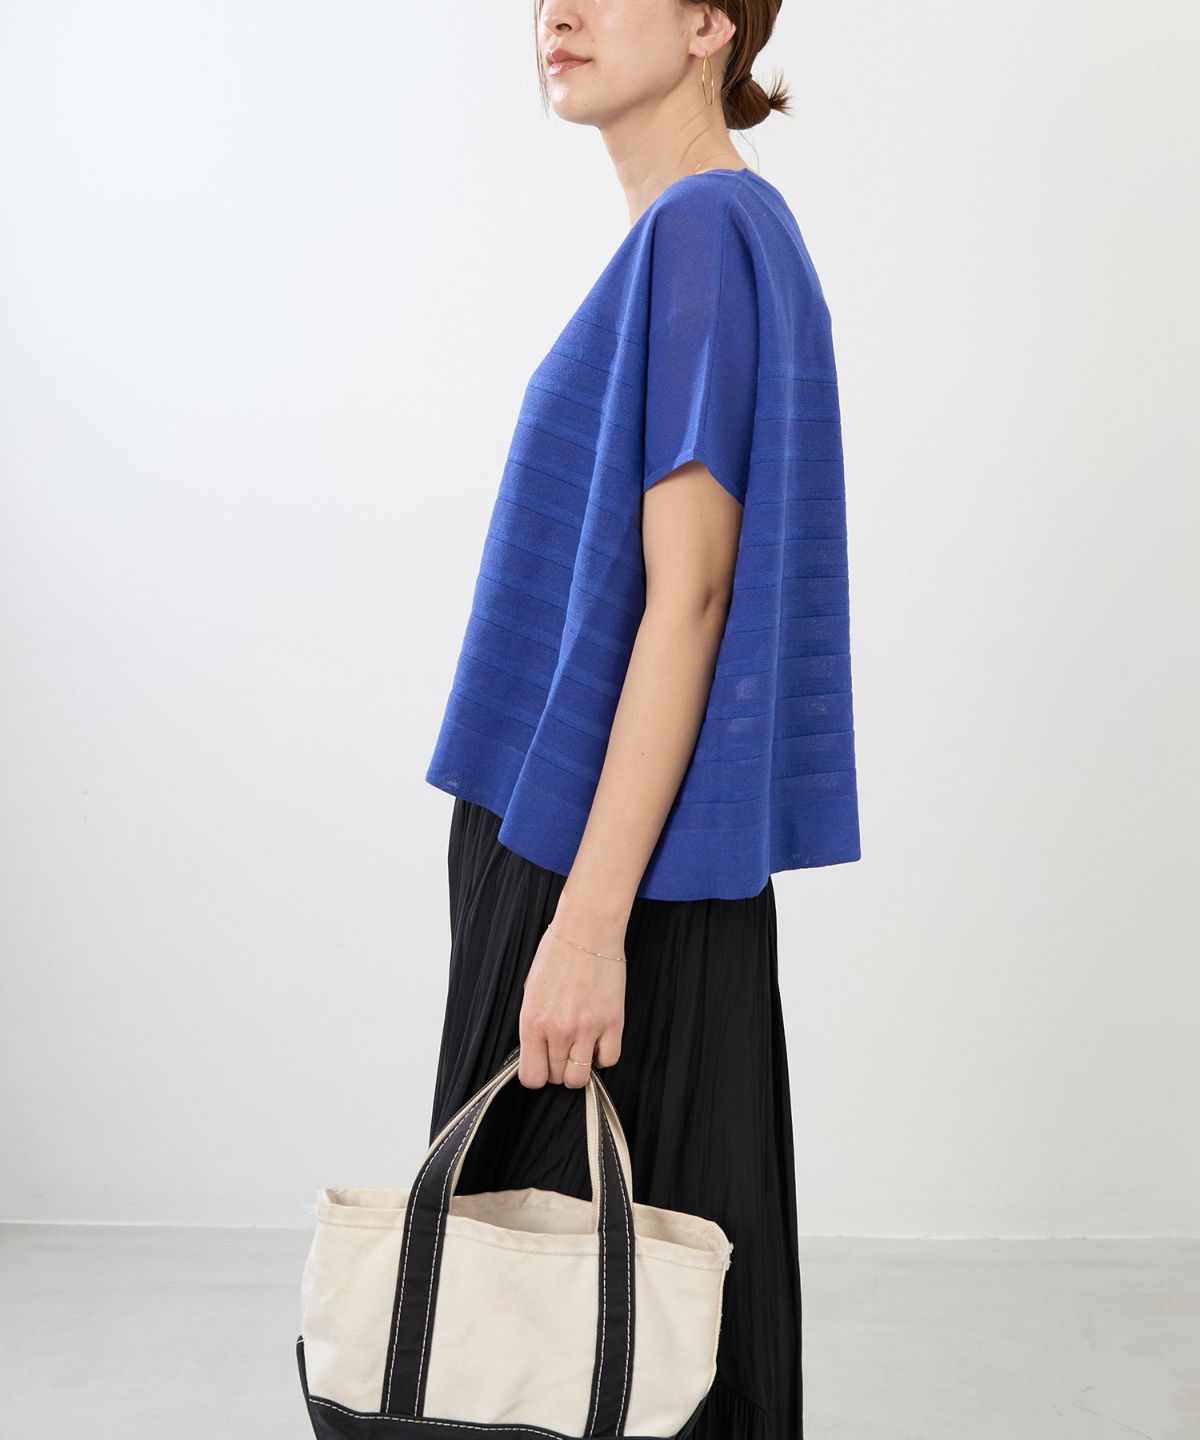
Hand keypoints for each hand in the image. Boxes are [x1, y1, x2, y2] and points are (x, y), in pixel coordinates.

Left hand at [518, 920, 625, 1088]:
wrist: (587, 931)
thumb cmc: (557, 955)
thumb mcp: (531, 992)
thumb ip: (533, 1026)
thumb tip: (538, 1050)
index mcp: (532, 1023)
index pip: (532, 1077)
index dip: (537, 1074)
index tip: (542, 1064)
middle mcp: (559, 1031)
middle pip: (557, 1078)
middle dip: (558, 1068)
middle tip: (562, 1049)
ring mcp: (587, 1029)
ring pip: (580, 1077)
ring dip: (579, 1066)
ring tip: (579, 1047)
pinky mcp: (613, 1023)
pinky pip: (608, 1059)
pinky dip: (602, 1055)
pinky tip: (597, 1040)